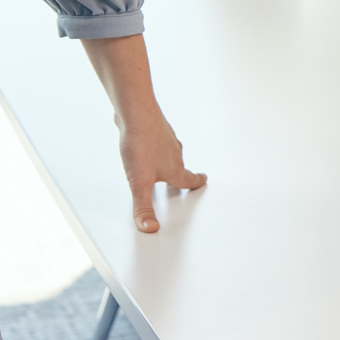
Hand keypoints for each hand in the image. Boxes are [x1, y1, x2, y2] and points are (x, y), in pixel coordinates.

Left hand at [115, 102, 205, 233]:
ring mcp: (164, 138)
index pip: (188, 180)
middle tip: (181, 179)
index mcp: (174, 168)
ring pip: (170, 151)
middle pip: (179, 166)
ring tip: (160, 164)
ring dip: (167, 158)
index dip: (196, 182)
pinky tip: (143, 144)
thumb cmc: (141, 144)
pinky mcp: (153, 127)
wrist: (136, 111)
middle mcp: (173, 152)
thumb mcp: (139, 183)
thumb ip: (143, 208)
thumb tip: (150, 228)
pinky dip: (154, 144)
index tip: (203, 180)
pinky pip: (156, 138)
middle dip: (179, 174)